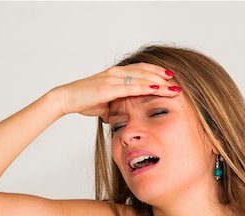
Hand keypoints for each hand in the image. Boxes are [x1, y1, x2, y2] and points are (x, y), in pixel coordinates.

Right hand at [50, 62, 179, 121]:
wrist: (66, 99)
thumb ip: (116, 106)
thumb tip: (121, 116)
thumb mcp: (105, 104)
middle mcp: (116, 72)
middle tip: (178, 83)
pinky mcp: (108, 87)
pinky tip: (157, 88)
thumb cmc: (84, 100)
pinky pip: (131, 86)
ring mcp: (113, 78)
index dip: (157, 72)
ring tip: (174, 87)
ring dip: (159, 82)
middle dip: (163, 77)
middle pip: (145, 71)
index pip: (141, 70)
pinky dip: (146, 87)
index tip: (170, 78)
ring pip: (141, 77)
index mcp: (116, 74)